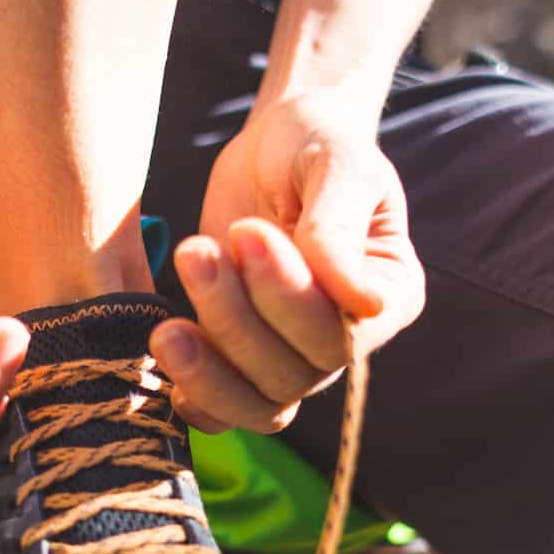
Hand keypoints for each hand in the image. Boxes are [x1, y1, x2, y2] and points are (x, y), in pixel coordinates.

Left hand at [149, 87, 423, 432]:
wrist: (272, 144)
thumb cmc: (314, 143)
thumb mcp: (335, 163)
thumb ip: (338, 225)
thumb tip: (364, 302)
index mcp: (387, 296)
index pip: (341, 335)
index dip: (286, 298)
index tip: (245, 231)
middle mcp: (346, 340)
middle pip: (295, 373)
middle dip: (237, 318)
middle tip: (196, 248)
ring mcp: (293, 358)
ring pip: (258, 403)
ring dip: (208, 370)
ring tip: (166, 327)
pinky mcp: (243, 361)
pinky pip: (225, 410)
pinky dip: (195, 399)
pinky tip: (165, 366)